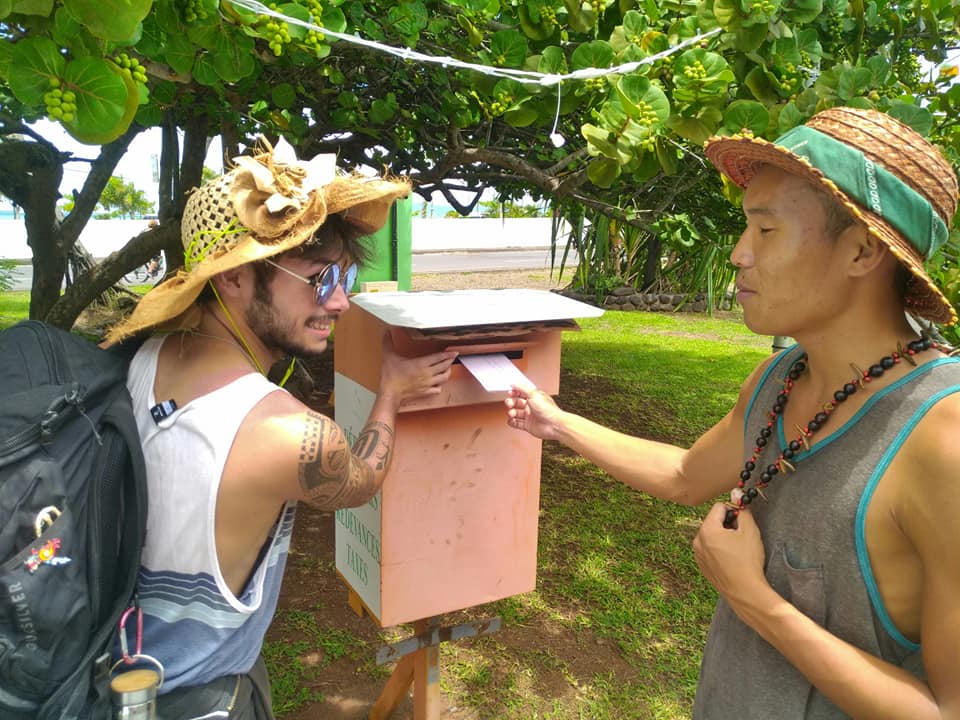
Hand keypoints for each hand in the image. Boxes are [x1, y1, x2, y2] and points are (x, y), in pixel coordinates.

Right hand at [378, 333, 456, 407]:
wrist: (390, 392)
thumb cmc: (391, 376)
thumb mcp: (389, 356)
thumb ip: (388, 343)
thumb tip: (386, 332)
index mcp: (421, 363)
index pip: (439, 357)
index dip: (448, 354)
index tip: (454, 351)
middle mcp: (427, 373)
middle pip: (444, 366)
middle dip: (450, 361)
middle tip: (453, 357)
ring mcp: (428, 383)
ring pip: (444, 378)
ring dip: (447, 372)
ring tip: (448, 368)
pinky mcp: (425, 392)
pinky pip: (438, 389)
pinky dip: (440, 386)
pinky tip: (438, 383)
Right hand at [504, 383, 563, 439]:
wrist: (554, 425)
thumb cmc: (548, 410)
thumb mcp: (534, 394)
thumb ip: (522, 388)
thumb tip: (514, 384)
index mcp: (534, 397)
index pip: (521, 393)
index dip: (515, 392)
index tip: (510, 392)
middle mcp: (531, 406)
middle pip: (517, 403)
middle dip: (511, 402)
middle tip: (509, 403)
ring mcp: (529, 416)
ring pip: (515, 413)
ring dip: (511, 412)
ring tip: (511, 413)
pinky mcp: (528, 426)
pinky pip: (516, 423)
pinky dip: (512, 422)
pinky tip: (511, 420)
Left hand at [692, 495, 768, 613]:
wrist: (745, 592)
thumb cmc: (748, 560)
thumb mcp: (750, 531)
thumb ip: (743, 511)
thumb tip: (737, 495)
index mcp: (707, 529)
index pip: (719, 507)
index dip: (734, 512)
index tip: (743, 523)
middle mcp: (697, 540)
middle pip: (713, 522)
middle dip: (727, 525)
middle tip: (741, 538)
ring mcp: (698, 555)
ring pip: (712, 536)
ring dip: (723, 538)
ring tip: (737, 551)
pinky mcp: (702, 566)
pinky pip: (710, 550)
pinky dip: (719, 550)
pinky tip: (732, 561)